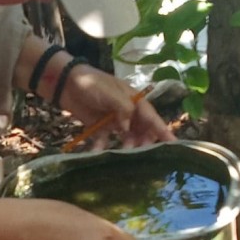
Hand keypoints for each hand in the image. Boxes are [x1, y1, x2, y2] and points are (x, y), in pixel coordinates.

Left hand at [57, 64, 174, 149]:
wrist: (65, 83)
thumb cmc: (92, 84)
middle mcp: (127, 112)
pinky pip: (105, 141)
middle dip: (144, 142)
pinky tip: (97, 153)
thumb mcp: (110, 93)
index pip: (152, 118)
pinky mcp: (99, 127)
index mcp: (134, 100)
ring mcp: (114, 120)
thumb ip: (123, 109)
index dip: (163, 131)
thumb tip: (127, 129)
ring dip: (126, 147)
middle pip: (142, 130)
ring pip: (127, 138)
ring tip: (122, 155)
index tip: (174, 145)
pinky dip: (103, 148)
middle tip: (141, 153)